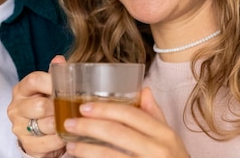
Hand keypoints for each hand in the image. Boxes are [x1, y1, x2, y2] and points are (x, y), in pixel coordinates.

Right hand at [8, 55, 66, 157]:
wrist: (38, 133)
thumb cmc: (46, 105)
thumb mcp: (49, 88)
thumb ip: (54, 74)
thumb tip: (59, 59)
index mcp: (21, 89)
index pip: (34, 80)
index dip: (52, 82)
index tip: (67, 87)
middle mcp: (16, 108)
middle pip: (40, 105)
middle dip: (59, 108)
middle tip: (73, 107)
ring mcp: (19, 127)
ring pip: (45, 125)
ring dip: (62, 124)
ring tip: (73, 121)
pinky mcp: (26, 144)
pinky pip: (48, 143)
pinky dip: (60, 139)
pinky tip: (67, 134)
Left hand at [63, 87, 189, 157]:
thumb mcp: (169, 138)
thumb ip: (154, 115)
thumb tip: (144, 89)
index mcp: (164, 134)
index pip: (131, 115)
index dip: (105, 109)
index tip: (85, 107)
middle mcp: (157, 150)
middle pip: (117, 133)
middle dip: (89, 126)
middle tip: (70, 122)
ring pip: (109, 155)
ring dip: (86, 149)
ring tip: (71, 144)